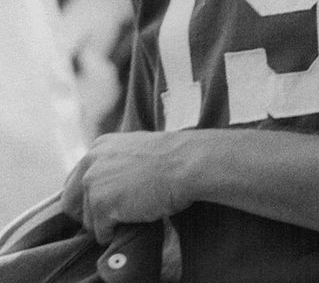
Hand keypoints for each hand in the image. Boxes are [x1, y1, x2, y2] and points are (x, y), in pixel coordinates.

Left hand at [61, 131, 191, 243]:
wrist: (186, 162)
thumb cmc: (171, 157)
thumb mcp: (135, 150)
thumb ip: (114, 163)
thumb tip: (106, 186)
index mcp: (98, 147)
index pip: (75, 181)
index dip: (88, 198)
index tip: (104, 204)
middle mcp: (90, 162)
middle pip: (71, 203)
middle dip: (90, 214)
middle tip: (113, 216)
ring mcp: (94, 183)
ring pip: (88, 221)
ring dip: (108, 224)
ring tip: (133, 213)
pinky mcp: (102, 204)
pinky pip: (101, 233)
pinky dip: (116, 233)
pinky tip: (134, 220)